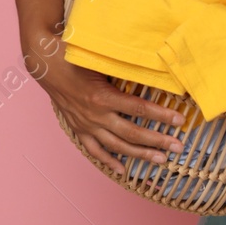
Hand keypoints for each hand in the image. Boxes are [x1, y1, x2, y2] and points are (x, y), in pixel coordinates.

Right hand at [26, 29, 186, 176]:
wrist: (45, 63)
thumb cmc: (75, 55)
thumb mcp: (101, 60)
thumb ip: (124, 67)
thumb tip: (153, 67)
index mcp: (103, 95)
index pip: (139, 108)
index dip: (161, 115)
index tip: (180, 120)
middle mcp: (96, 114)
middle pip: (132, 132)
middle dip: (158, 140)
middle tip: (178, 147)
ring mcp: (86, 125)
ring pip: (117, 145)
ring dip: (140, 154)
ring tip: (161, 159)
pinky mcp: (78, 129)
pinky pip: (94, 150)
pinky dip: (108, 160)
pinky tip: (122, 169)